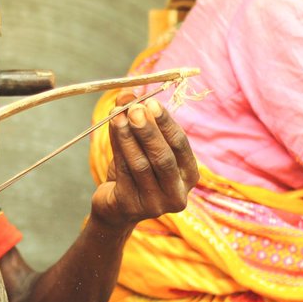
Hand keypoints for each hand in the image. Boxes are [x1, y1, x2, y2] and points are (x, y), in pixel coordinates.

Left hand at [90, 93, 197, 229]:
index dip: (166, 123)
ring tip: (117, 115)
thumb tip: (127, 93)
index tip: (152, 102)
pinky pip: (124, 172)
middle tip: (134, 108)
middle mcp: (178, 193)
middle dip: (148, 130)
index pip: (181, 146)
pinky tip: (113, 129)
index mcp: (189, 175)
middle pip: (163, 158)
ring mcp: (156, 204)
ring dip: (128, 136)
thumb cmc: (133, 173)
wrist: (115, 208)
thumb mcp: (138, 146)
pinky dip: (118, 148)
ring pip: (141, 164)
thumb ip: (135, 122)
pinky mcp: (132, 207)